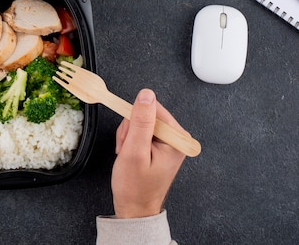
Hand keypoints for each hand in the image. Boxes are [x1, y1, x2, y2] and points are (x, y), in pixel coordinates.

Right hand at [111, 89, 187, 218]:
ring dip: (128, 136)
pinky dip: (130, 141)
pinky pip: (140, 132)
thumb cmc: (135, 187)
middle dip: (130, 130)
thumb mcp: (135, 151)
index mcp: (177, 140)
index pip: (153, 109)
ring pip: (140, 123)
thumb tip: (146, 95)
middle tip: (127, 149)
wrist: (134, 208)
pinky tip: (130, 154)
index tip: (127, 136)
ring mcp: (168, 143)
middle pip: (146, 115)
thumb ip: (141, 121)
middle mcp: (176, 139)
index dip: (134, 119)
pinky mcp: (159, 146)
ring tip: (127, 154)